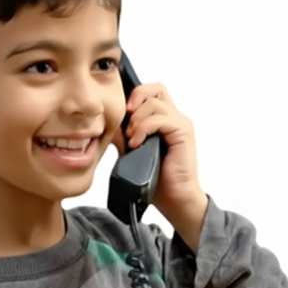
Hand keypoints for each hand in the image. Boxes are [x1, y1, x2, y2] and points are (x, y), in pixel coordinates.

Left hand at [114, 82, 207, 249]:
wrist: (174, 199)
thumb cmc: (157, 179)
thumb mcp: (132, 151)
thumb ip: (122, 135)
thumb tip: (104, 123)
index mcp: (162, 120)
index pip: (149, 92)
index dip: (132, 95)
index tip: (119, 113)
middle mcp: (173, 117)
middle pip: (154, 88)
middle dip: (134, 98)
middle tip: (124, 119)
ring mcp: (180, 123)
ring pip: (154, 102)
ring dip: (137, 119)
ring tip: (131, 139)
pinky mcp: (183, 132)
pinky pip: (161, 118)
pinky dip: (144, 128)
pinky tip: (137, 144)